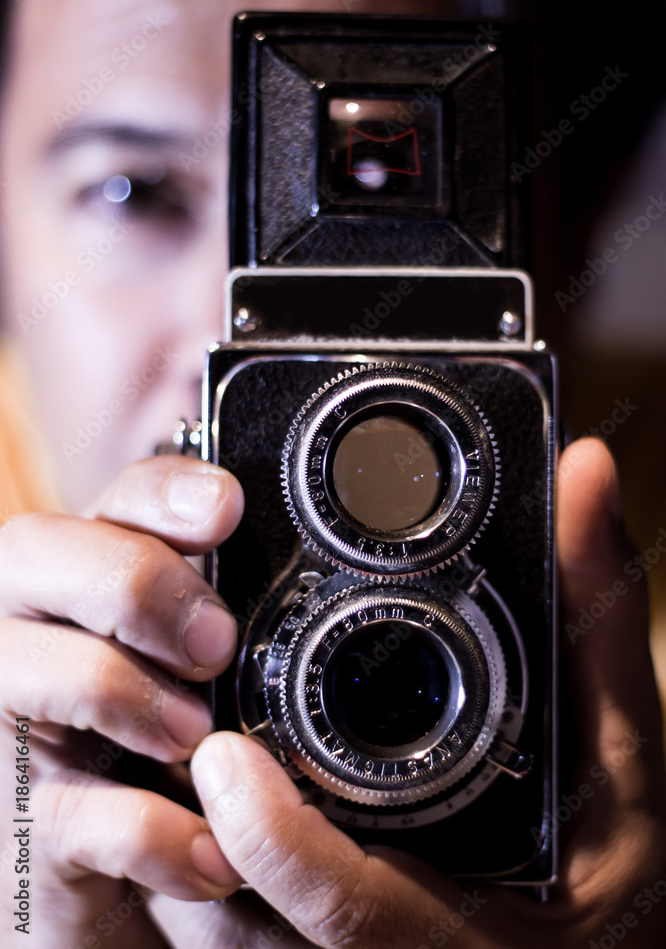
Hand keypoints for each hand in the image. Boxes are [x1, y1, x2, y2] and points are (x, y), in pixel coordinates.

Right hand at [0, 457, 244, 947]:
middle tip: (215, 642)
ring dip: (117, 689)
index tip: (226, 508)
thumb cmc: (178, 755)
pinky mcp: (27, 829)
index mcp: (91, 587)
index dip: (162, 492)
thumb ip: (231, 622)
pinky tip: (212, 855)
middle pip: (34, 551)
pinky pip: (61, 814)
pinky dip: (147, 832)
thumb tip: (311, 579)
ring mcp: (15, 730)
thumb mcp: (211, 675)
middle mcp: (35, 636)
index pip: (111, 503)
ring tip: (196, 737)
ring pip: (17, 664)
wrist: (136, 893)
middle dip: (131, 582)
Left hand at [151, 438, 665, 947]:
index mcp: (484, 935)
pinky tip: (207, 812)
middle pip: (257, 939)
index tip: (224, 757)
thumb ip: (594, 616)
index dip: (277, 845)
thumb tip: (582, 471)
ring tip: (174, 770)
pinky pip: (239, 948)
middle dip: (198, 846)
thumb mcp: (621, 749)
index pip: (355, 913)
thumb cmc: (614, 867)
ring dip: (188, 864)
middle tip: (174, 745)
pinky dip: (209, 884)